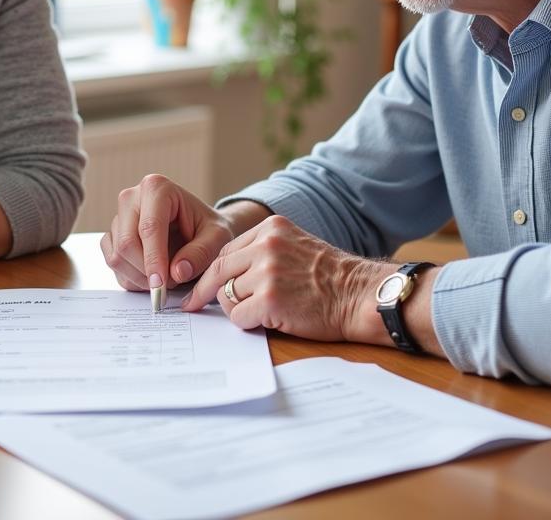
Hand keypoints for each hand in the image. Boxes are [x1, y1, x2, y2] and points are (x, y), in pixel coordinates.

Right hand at [100, 174, 236, 292]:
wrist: (198, 227)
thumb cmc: (207, 228)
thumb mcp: (217, 238)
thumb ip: (201, 253)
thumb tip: (177, 272)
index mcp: (157, 188)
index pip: (149, 228)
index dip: (154, 259)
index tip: (162, 286)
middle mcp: (131, 198)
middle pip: (127, 243)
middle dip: (147, 272)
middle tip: (171, 284)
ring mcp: (118, 217)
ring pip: (117, 256)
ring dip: (140, 277)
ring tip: (166, 278)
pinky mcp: (113, 235)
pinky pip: (112, 263)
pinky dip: (131, 278)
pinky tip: (151, 276)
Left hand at [183, 215, 387, 341]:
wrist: (360, 295)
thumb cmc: (331, 276)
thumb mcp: (296, 245)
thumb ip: (263, 250)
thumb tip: (228, 272)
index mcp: (271, 228)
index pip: (227, 249)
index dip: (213, 270)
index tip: (201, 284)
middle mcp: (266, 245)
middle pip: (219, 269)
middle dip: (202, 290)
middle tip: (191, 305)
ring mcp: (267, 272)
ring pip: (227, 294)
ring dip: (236, 307)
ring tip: (260, 311)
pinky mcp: (270, 300)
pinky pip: (238, 316)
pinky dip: (247, 323)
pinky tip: (268, 320)